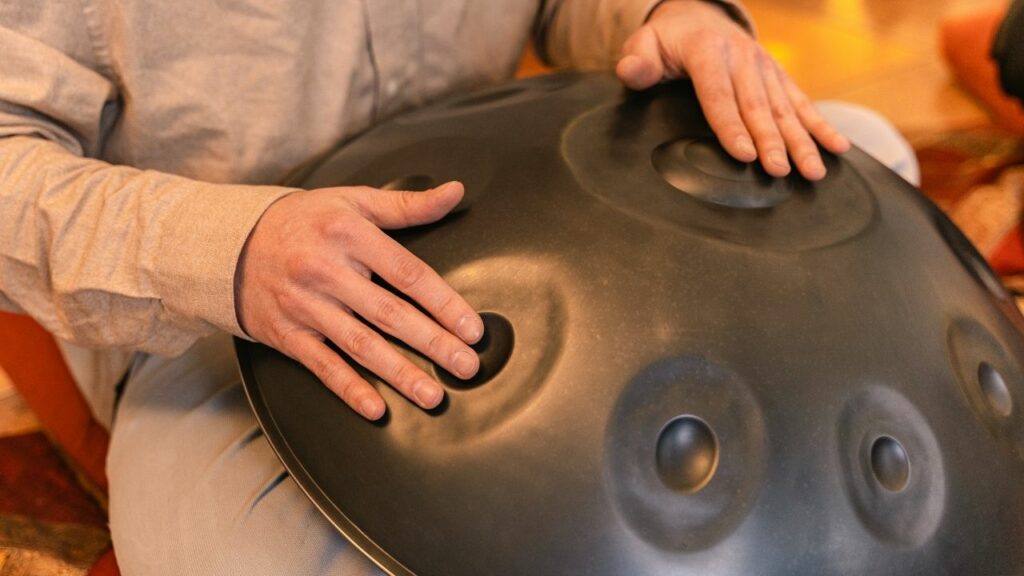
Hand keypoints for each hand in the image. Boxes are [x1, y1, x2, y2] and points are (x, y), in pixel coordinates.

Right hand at [235, 182, 482, 419]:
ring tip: (434, 395)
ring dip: (399, 374)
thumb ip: (406, 204)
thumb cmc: (305, 221)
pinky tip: (376, 409)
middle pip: (389, 313)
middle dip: (432, 343)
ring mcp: (304, 306)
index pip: (407, 273)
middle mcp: (326, 270)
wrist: (229, 243)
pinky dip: (349, 389)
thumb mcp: (352, 201)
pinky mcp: (286, 334)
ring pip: (360, 345)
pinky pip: (322, 366)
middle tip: (467, 367)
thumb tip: (455, 192)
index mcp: (349, 234)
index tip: (473, 328)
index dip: (443, 303)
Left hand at [615, 0, 849, 179]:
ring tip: (814, 171)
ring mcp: (765, 67)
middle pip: (757, 106)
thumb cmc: (667, 41)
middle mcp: (743, 58)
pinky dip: (821, 126)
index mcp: (708, 52)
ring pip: (784, 108)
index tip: (743, 154)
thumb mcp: (645, 44)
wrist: (700, 15)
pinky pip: (802, 102)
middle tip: (781, 172)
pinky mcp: (778, 76)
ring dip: (801, 141)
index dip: (731, 126)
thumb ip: (637, 61)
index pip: (719, 95)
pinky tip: (838, 148)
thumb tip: (632, 71)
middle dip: (771, 141)